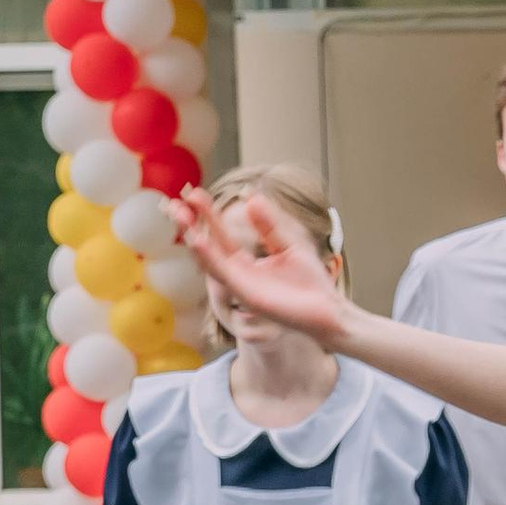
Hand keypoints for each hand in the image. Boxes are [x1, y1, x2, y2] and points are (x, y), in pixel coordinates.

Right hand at [174, 189, 349, 343]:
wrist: (329, 311)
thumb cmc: (311, 284)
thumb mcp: (288, 245)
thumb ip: (268, 225)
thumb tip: (251, 198)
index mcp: (246, 264)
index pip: (220, 236)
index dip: (207, 215)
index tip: (195, 193)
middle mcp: (238, 275)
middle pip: (208, 247)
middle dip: (191, 225)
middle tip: (176, 202)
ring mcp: (241, 287)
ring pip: (209, 260)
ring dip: (193, 238)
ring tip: (181, 215)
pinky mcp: (248, 296)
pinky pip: (224, 274)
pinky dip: (209, 257)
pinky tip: (198, 239)